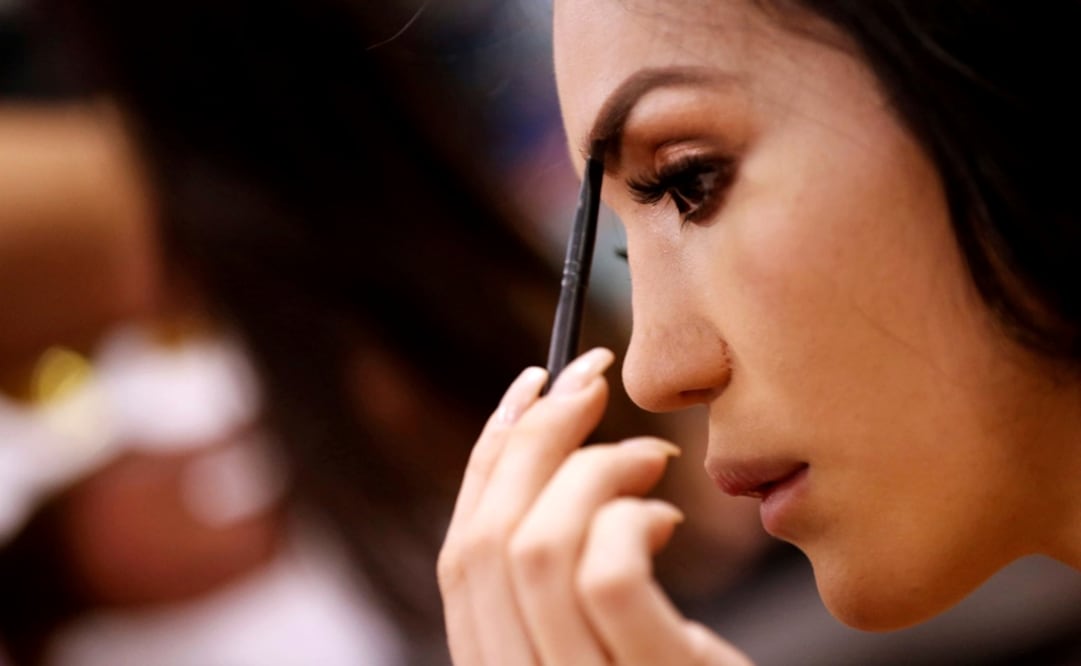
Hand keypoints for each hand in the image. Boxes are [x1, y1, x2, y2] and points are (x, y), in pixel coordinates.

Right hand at [439, 348, 752, 664]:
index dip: (489, 459)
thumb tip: (556, 456)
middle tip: (591, 381)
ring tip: (651, 457)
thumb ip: (563, 582)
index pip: (461, 554)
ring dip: (592, 471)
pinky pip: (608, 579)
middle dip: (534, 440)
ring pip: (536, 551)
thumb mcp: (608, 644)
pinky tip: (668, 515)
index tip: (529, 386)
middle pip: (484, 542)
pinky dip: (631, 519)